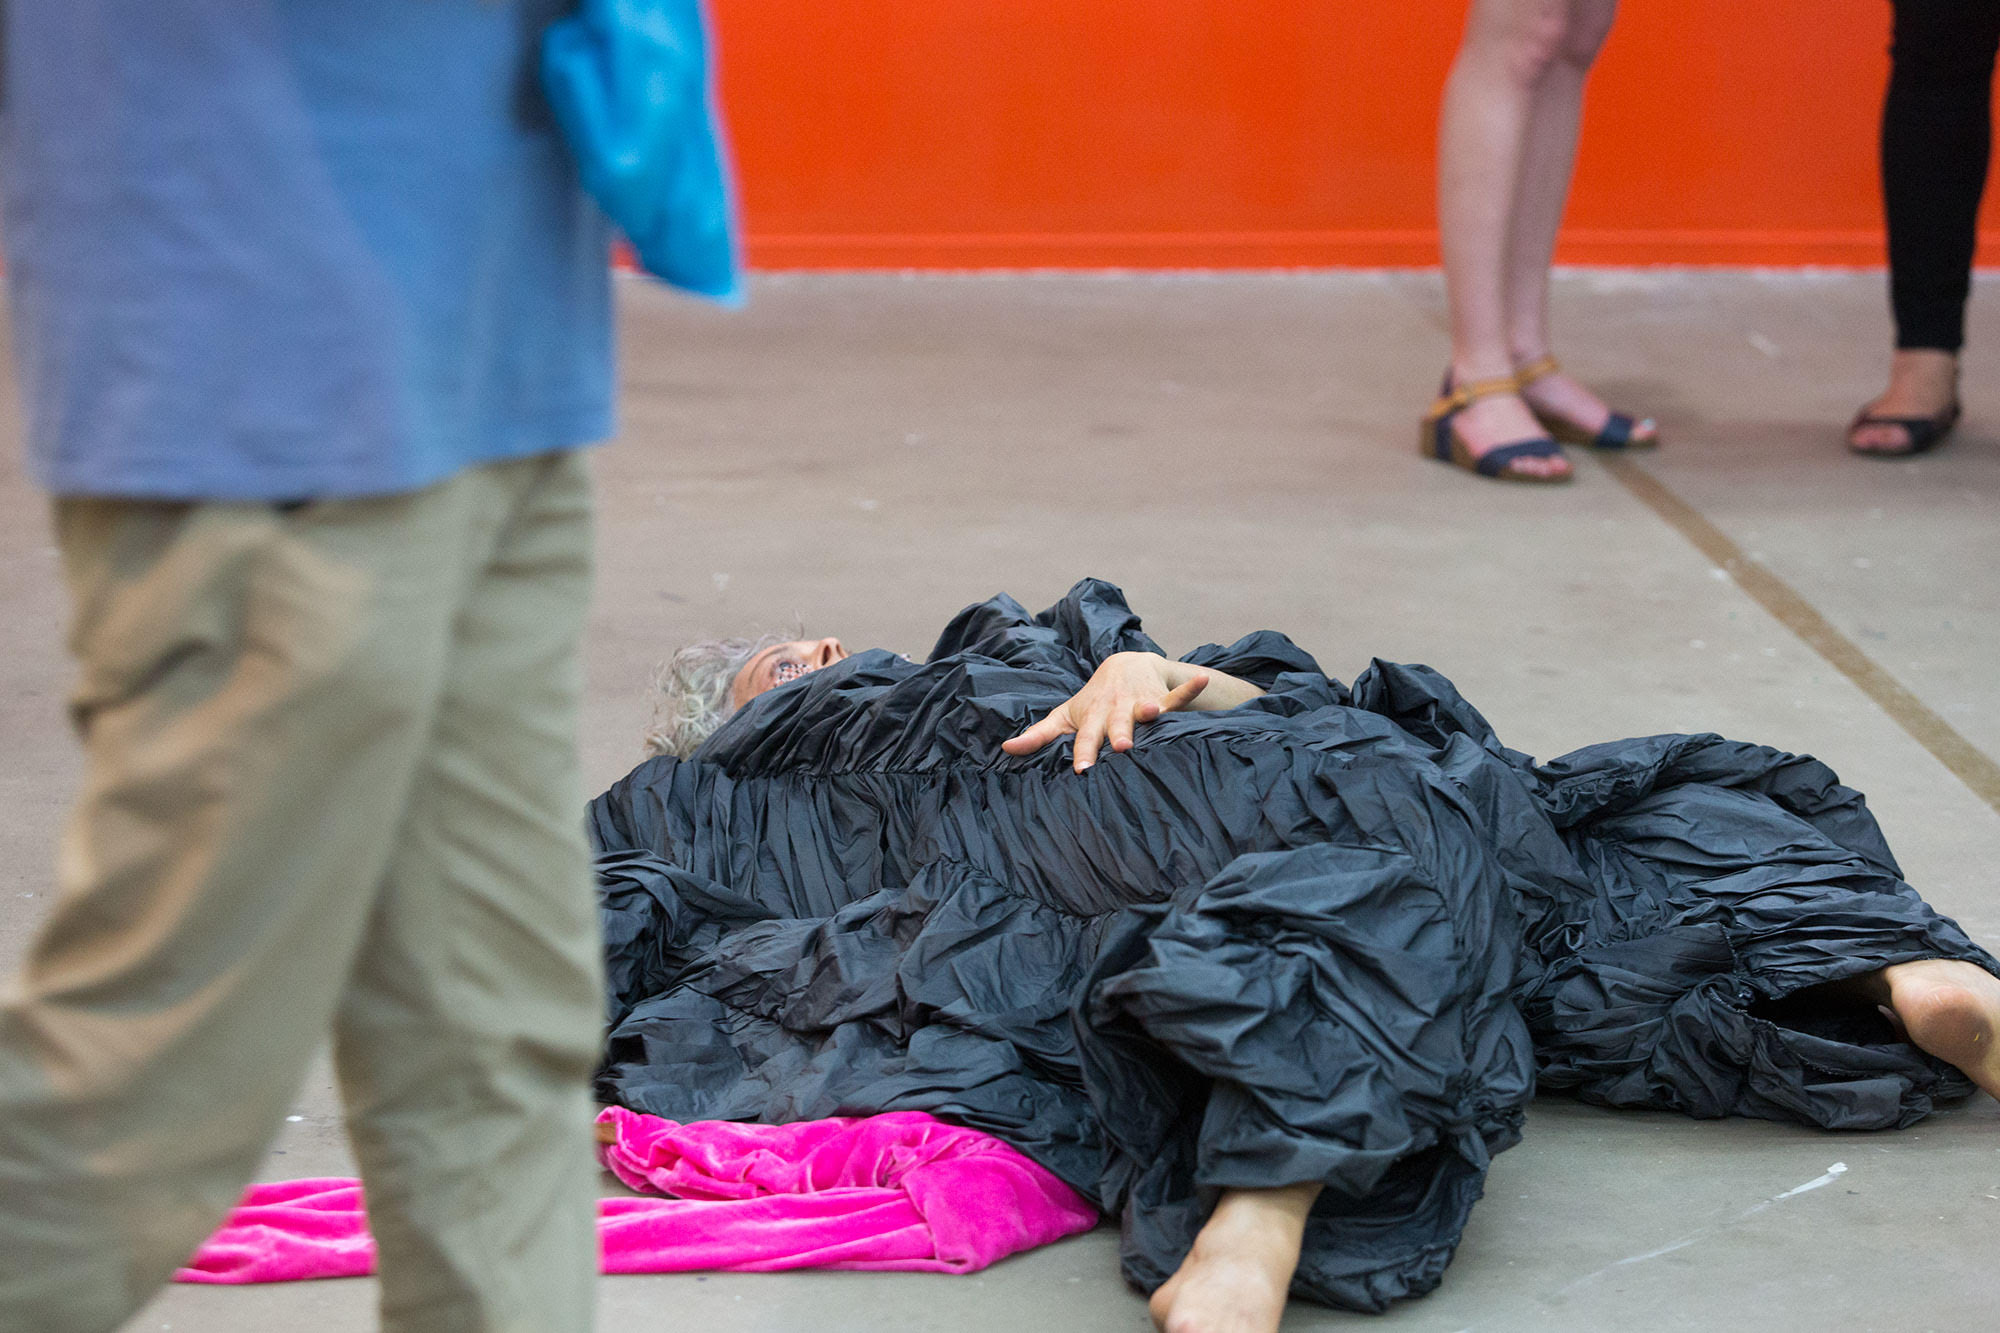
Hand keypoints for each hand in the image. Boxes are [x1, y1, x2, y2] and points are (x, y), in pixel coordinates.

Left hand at [1001, 652, 1209, 772]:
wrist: (1122, 666)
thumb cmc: (1091, 702)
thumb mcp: (1065, 716)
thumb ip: (1039, 736)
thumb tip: (1005, 749)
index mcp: (1092, 719)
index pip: (1085, 740)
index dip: (1083, 754)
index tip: (1082, 771)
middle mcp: (1115, 711)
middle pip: (1116, 725)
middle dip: (1119, 734)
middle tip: (1122, 748)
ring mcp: (1138, 702)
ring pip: (1146, 709)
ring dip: (1151, 710)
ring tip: (1154, 713)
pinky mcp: (1160, 696)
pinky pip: (1176, 695)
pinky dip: (1188, 688)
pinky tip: (1202, 680)